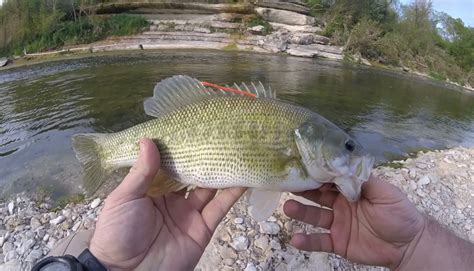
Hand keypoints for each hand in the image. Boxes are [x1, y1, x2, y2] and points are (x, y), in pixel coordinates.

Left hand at [89, 139, 244, 270]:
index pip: (170, 164)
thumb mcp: (124, 198)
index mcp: (153, 189)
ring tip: (236, 150)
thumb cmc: (117, 233)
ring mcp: (190, 213)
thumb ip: (141, 172)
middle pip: (193, 173)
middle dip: (204, 157)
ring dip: (222, 171)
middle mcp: (174, 198)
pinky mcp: (203, 228)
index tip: (192, 128)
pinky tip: (242, 176)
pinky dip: (232, 193)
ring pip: (210, 188)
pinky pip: (219, 208)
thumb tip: (148, 140)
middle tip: (219, 135)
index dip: (181, 148)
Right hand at [283, 176, 425, 268]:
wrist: (409, 245)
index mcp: (350, 190)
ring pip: (314, 216)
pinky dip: (307, 241)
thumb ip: (365, 180)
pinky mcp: (337, 243)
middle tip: (287, 183)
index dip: (317, 174)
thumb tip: (345, 169)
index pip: (330, 180)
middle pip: (317, 195)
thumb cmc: (400, 214)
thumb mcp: (386, 192)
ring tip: (287, 207)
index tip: (303, 167)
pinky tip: (295, 239)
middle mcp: (340, 204)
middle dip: (303, 189)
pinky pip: (319, 241)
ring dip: (300, 211)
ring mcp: (337, 224)